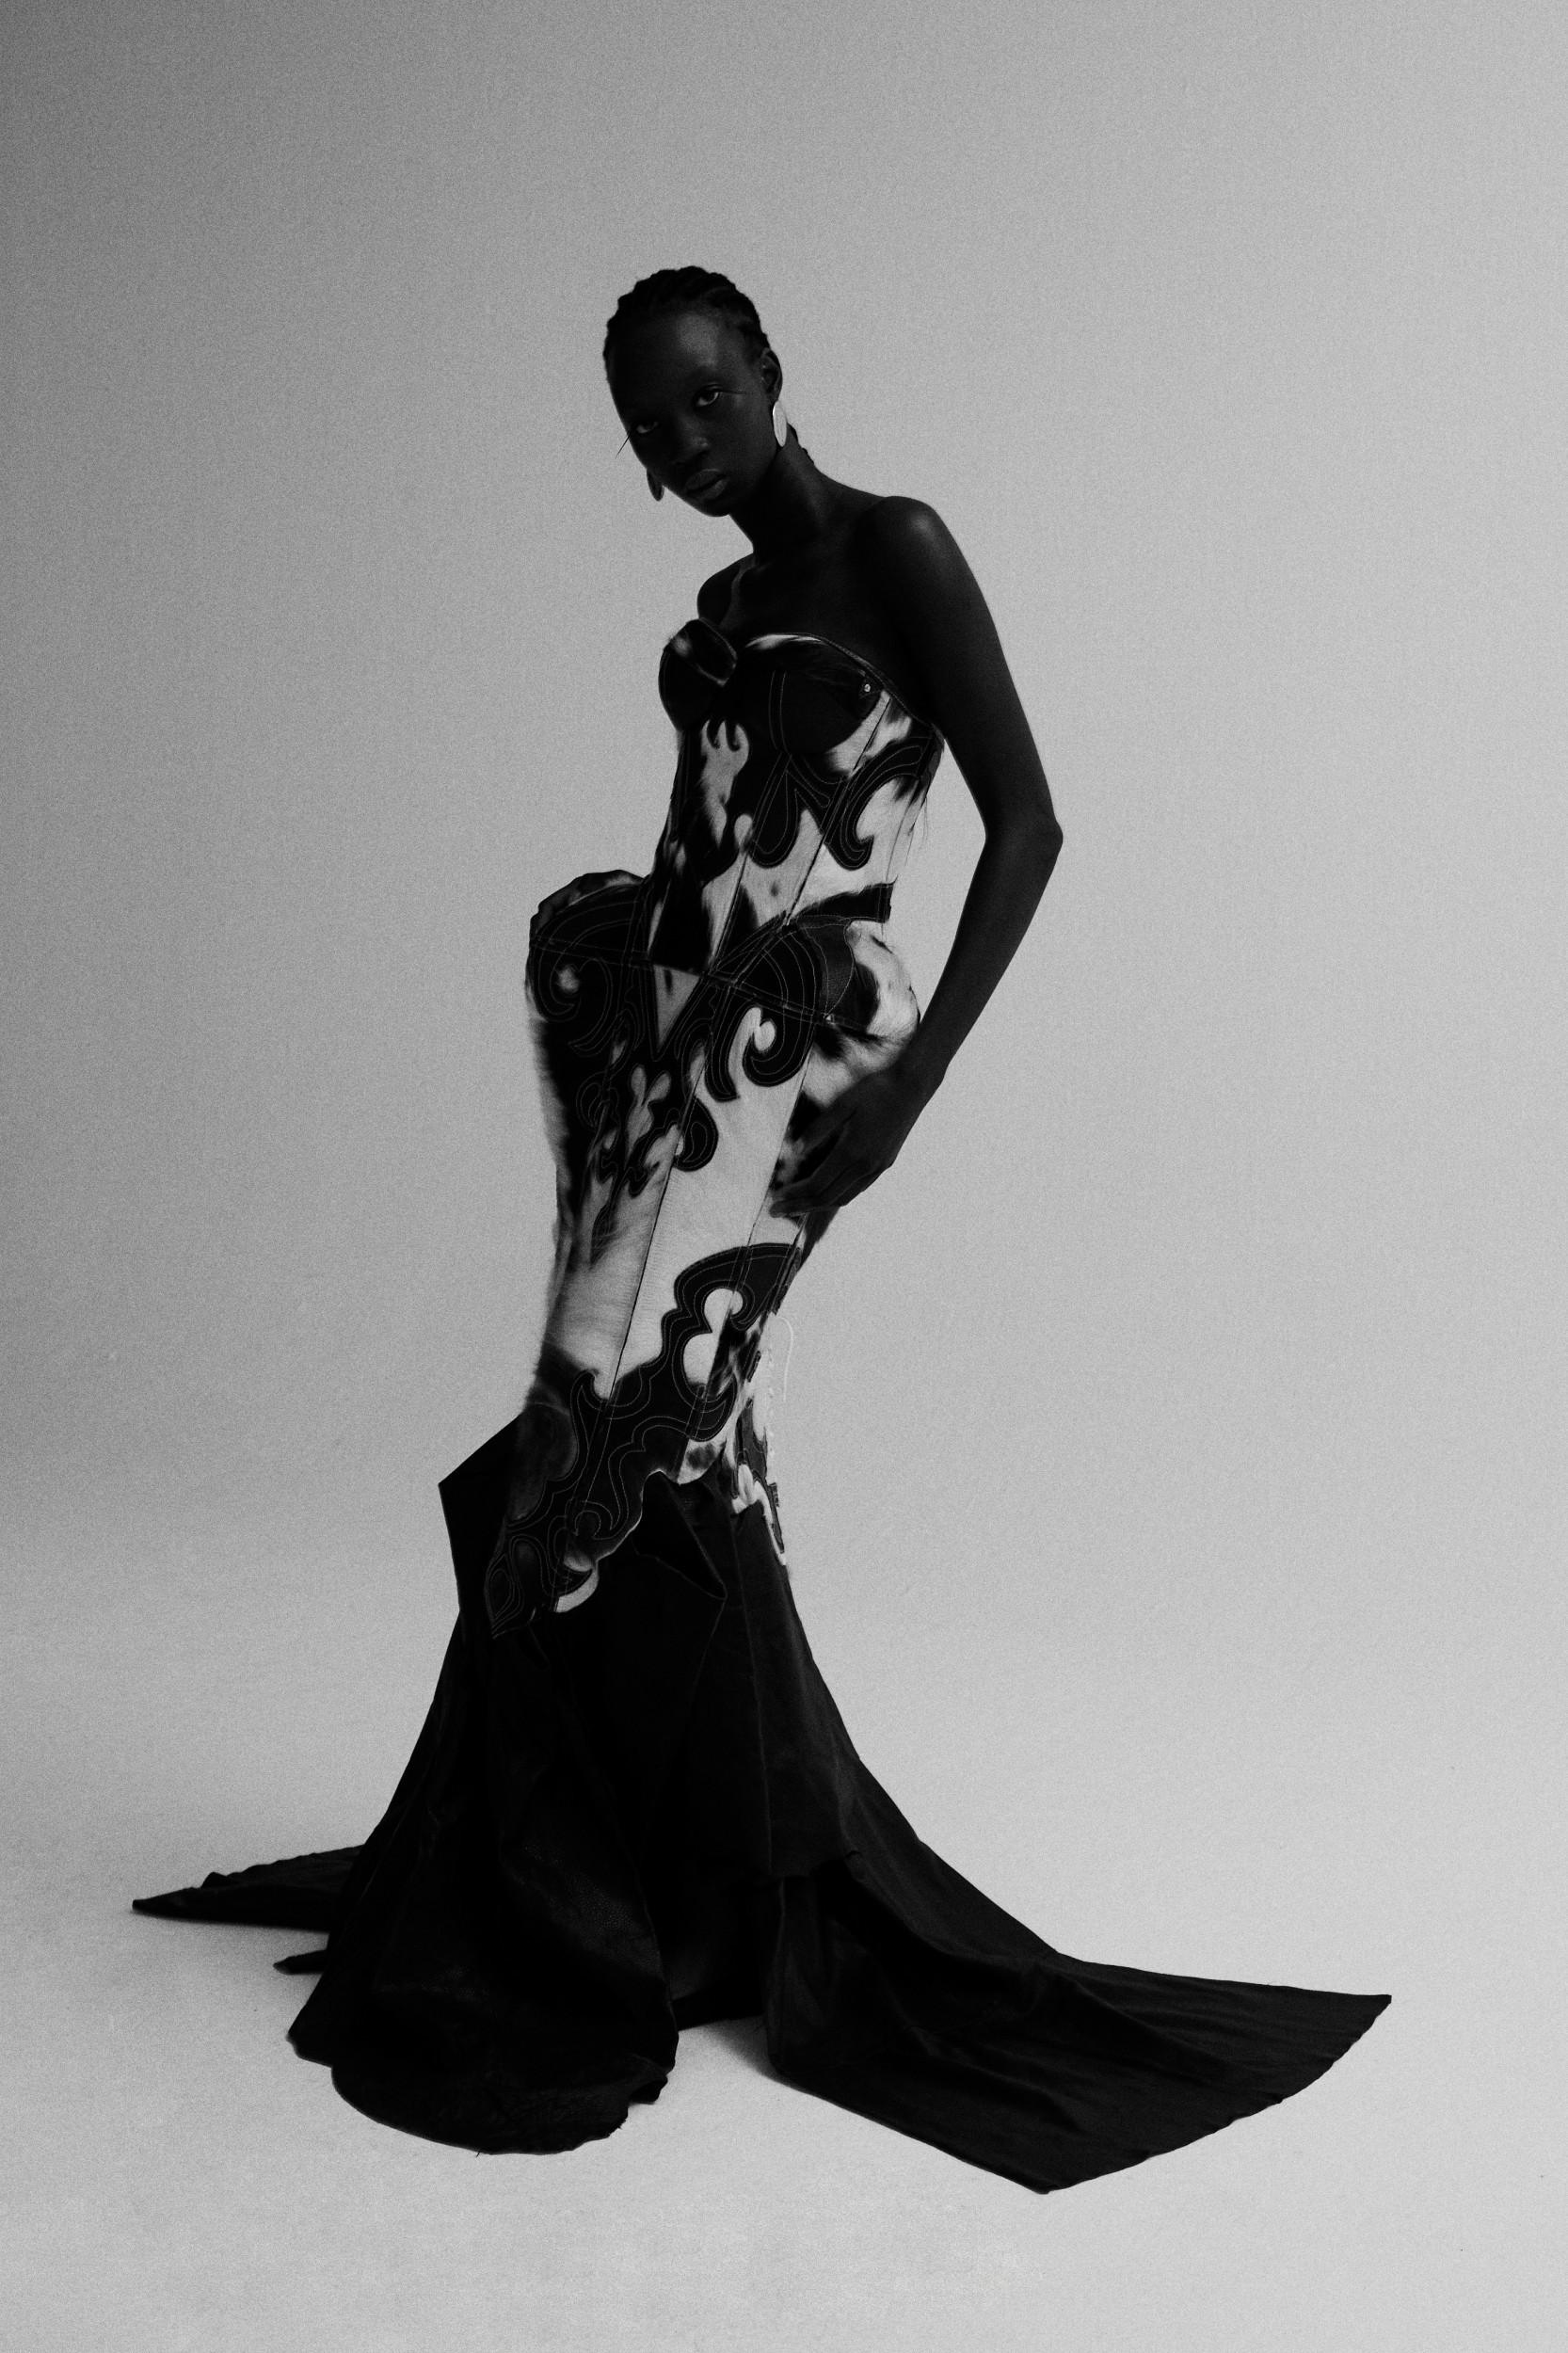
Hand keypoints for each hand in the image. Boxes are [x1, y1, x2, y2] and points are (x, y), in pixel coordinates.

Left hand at [772, 1060, 926, 1220]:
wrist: (912, 1087)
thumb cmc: (875, 1090)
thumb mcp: (842, 1103)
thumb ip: (819, 1128)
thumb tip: (796, 1150)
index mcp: (852, 1152)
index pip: (817, 1184)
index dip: (794, 1194)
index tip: (775, 1197)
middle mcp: (866, 1166)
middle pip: (827, 1198)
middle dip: (799, 1206)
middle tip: (775, 1211)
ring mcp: (877, 1168)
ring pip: (843, 1198)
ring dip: (817, 1205)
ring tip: (796, 1207)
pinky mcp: (884, 1164)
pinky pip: (856, 1190)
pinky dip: (836, 1197)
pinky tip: (825, 1193)